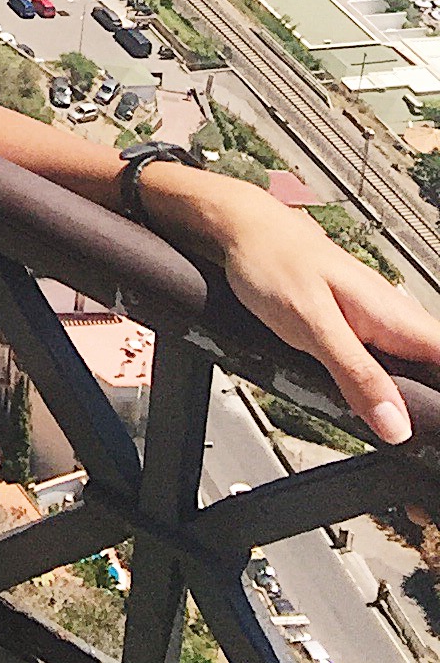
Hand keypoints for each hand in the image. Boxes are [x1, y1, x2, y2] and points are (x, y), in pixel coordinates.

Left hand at [190, 181, 439, 444]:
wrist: (242, 229)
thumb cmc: (271, 262)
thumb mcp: (313, 325)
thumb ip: (356, 375)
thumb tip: (397, 425)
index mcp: (394, 316)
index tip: (434, 427)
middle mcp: (393, 317)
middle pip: (433, 372)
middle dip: (427, 404)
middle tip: (405, 433)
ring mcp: (375, 320)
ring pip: (409, 369)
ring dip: (401, 397)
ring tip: (386, 424)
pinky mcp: (354, 325)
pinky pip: (381, 362)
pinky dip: (377, 384)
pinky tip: (363, 400)